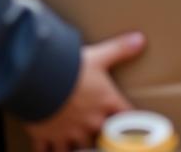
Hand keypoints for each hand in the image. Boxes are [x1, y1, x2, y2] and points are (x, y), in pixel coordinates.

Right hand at [22, 32, 144, 151]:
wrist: (39, 78)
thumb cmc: (71, 67)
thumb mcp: (99, 56)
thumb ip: (120, 49)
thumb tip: (141, 39)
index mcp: (105, 103)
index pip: (126, 118)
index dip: (130, 123)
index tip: (131, 127)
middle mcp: (90, 122)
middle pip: (102, 139)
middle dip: (101, 138)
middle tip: (101, 136)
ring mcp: (68, 132)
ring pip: (76, 151)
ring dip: (76, 148)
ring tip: (77, 146)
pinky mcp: (46, 136)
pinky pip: (46, 151)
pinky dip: (46, 151)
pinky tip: (47, 150)